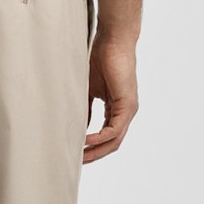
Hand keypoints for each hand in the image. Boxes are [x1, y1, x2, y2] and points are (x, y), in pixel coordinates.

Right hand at [83, 40, 138, 163]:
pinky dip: (101, 137)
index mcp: (116, 110)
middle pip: (112, 144)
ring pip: (115, 140)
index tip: (75, 154)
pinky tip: (86, 140)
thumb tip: (78, 127)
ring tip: (79, 156)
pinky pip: (115, 129)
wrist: (112, 41)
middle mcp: (125, 113)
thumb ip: (85, 109)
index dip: (92, 148)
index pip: (106, 137)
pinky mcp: (127, 104)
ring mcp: (128, 109)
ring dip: (97, 151)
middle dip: (94, 155)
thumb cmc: (100, 59)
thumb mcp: (88, 90)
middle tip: (76, 162)